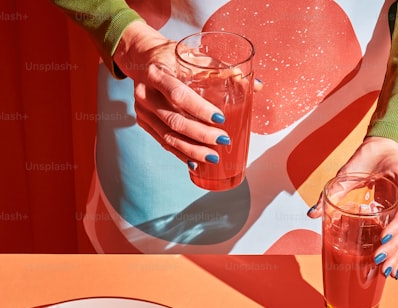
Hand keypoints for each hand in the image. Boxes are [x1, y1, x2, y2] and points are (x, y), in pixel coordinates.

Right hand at [113, 22, 229, 165]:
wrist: (140, 58)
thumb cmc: (171, 56)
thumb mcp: (193, 56)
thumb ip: (223, 70)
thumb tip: (257, 86)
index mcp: (158, 72)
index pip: (178, 94)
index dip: (199, 109)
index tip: (220, 118)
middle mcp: (146, 93)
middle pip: (174, 120)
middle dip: (201, 135)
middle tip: (223, 140)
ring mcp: (142, 111)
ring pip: (168, 137)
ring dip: (192, 150)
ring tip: (213, 157)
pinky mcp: (143, 122)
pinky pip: (163, 142)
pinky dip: (181, 153)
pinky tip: (195, 162)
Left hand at [308, 136, 397, 279]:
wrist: (383, 149)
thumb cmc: (368, 156)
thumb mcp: (349, 170)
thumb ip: (333, 191)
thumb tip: (312, 214)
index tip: (383, 238)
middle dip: (395, 245)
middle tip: (378, 261)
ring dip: (397, 253)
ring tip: (384, 271)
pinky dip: (397, 251)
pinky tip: (392, 270)